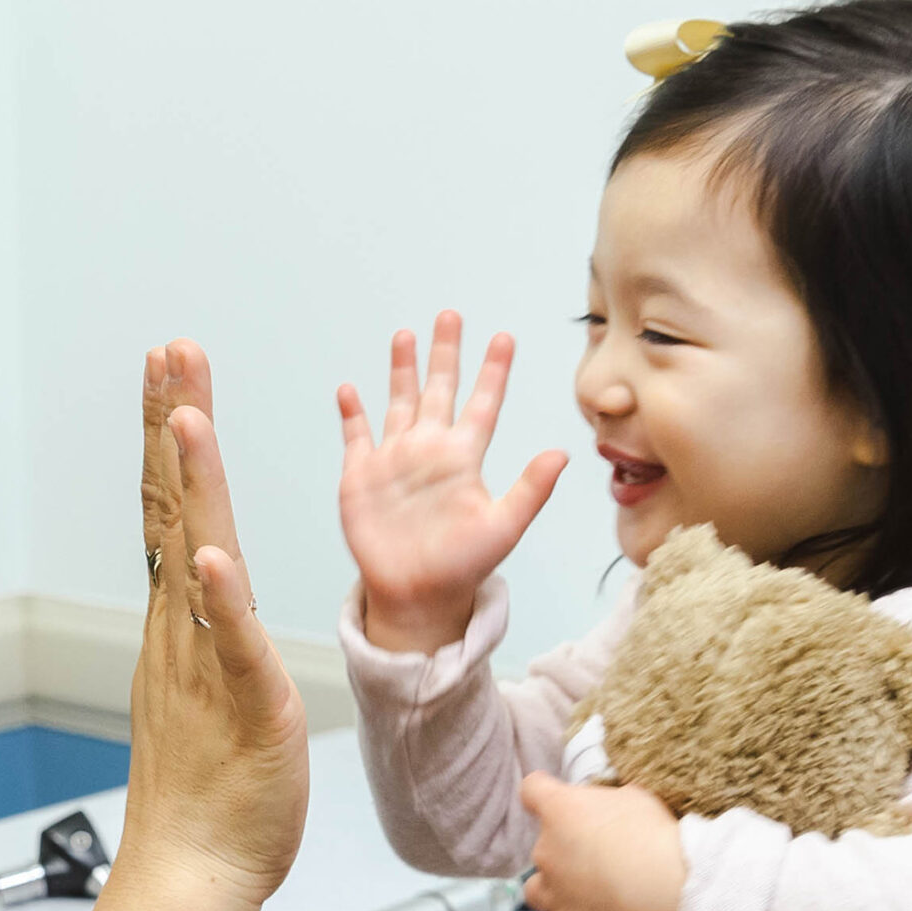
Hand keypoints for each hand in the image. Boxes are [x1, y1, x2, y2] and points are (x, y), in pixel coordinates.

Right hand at [118, 341, 309, 908]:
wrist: (193, 872)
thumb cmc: (209, 793)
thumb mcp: (207, 688)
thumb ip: (202, 629)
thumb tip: (200, 580)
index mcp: (180, 623)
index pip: (173, 509)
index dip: (170, 436)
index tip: (170, 372)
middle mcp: (181, 630)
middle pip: (174, 508)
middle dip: (172, 424)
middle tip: (172, 351)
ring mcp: (205, 664)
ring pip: (197, 558)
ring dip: (191, 486)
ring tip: (184, 418)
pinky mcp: (242, 705)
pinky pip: (228, 646)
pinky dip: (219, 599)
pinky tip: (213, 554)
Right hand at [338, 312, 565, 654]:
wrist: (416, 595)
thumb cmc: (463, 566)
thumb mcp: (503, 527)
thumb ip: (531, 489)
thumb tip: (563, 454)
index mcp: (464, 458)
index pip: (482, 404)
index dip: (493, 371)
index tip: (505, 338)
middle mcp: (431, 450)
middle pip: (439, 390)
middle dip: (445, 353)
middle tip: (451, 315)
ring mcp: (395, 460)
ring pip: (400, 403)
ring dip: (401, 370)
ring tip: (405, 336)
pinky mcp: (362, 476)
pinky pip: (357, 437)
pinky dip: (352, 414)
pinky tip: (349, 390)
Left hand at [521, 774, 686, 910]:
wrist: (665, 890)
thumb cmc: (653, 836)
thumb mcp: (636, 799)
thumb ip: (609, 803)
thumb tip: (607, 811)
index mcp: (560, 810)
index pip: (533, 790)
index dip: (542, 794)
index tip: (556, 800)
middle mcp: (546, 851)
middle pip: (542, 848)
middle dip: (566, 852)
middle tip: (603, 860)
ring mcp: (551, 893)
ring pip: (534, 890)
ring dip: (553, 891)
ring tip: (584, 896)